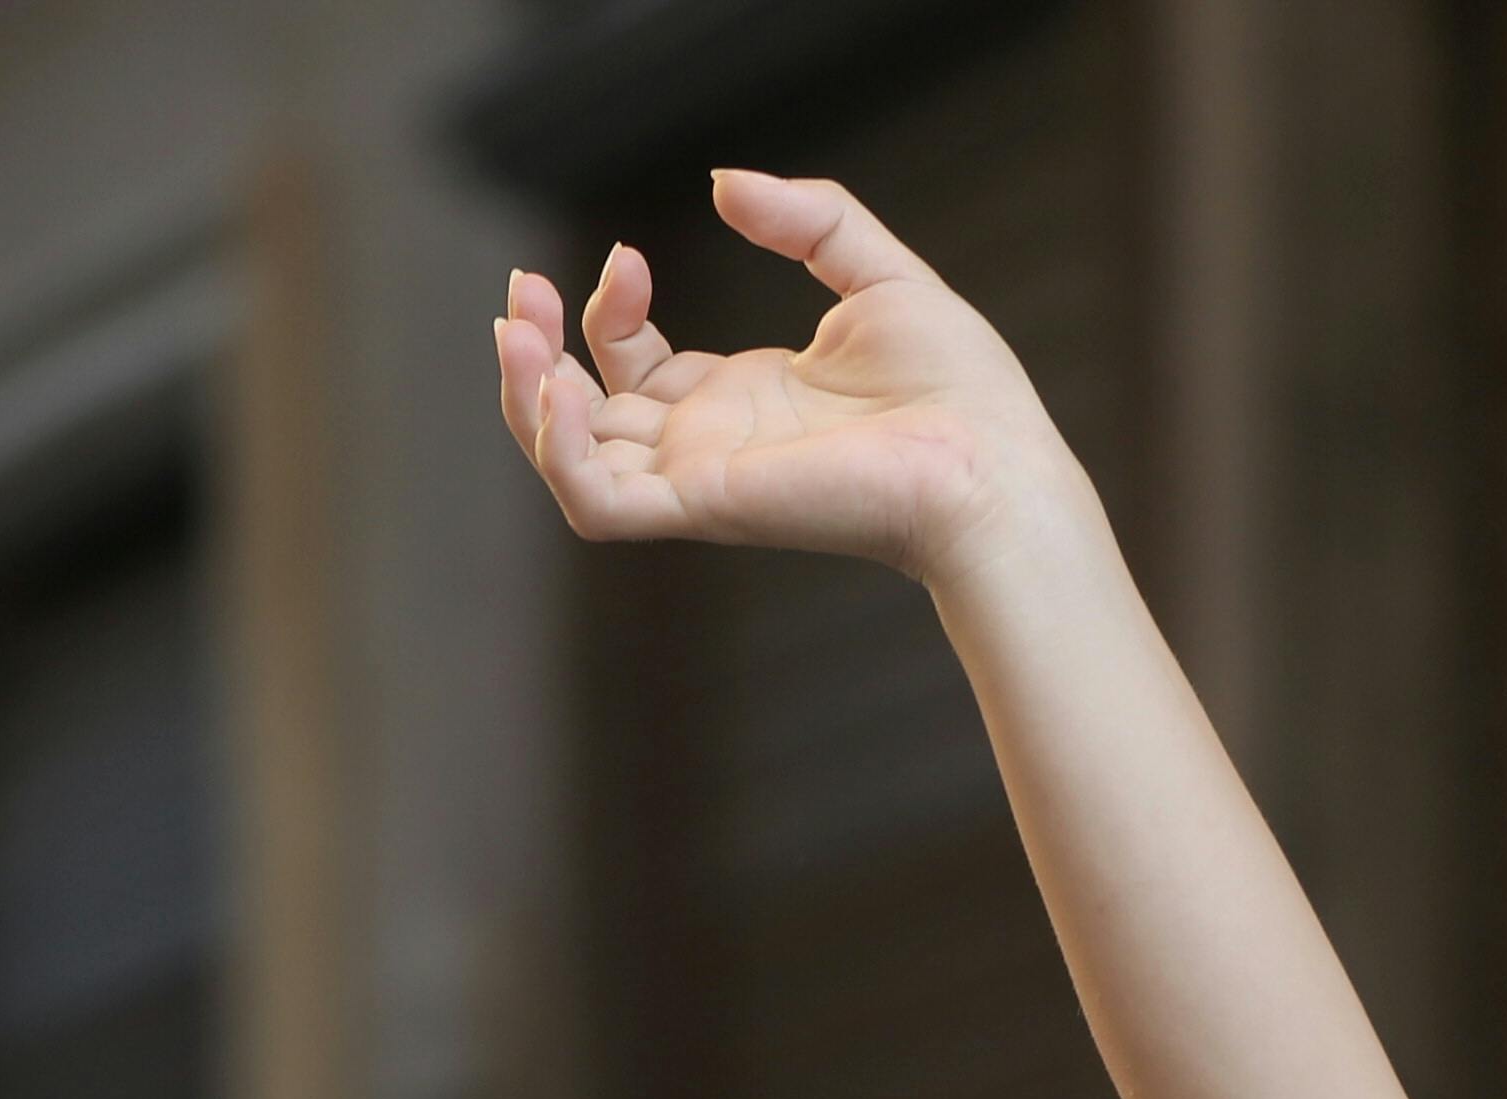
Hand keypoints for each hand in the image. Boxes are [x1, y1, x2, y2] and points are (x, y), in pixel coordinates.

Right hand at [494, 170, 1056, 581]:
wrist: (991, 460)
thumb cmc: (957, 390)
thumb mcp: (875, 271)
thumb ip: (805, 219)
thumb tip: (724, 184)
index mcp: (741, 401)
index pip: (632, 365)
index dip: (609, 310)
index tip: (630, 254)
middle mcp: (710, 446)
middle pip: (582, 415)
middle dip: (537, 352)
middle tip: (523, 290)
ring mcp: (701, 481)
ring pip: (571, 462)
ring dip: (524, 398)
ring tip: (515, 330)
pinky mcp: (706, 507)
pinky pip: (599, 503)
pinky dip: (560, 452)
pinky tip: (555, 388)